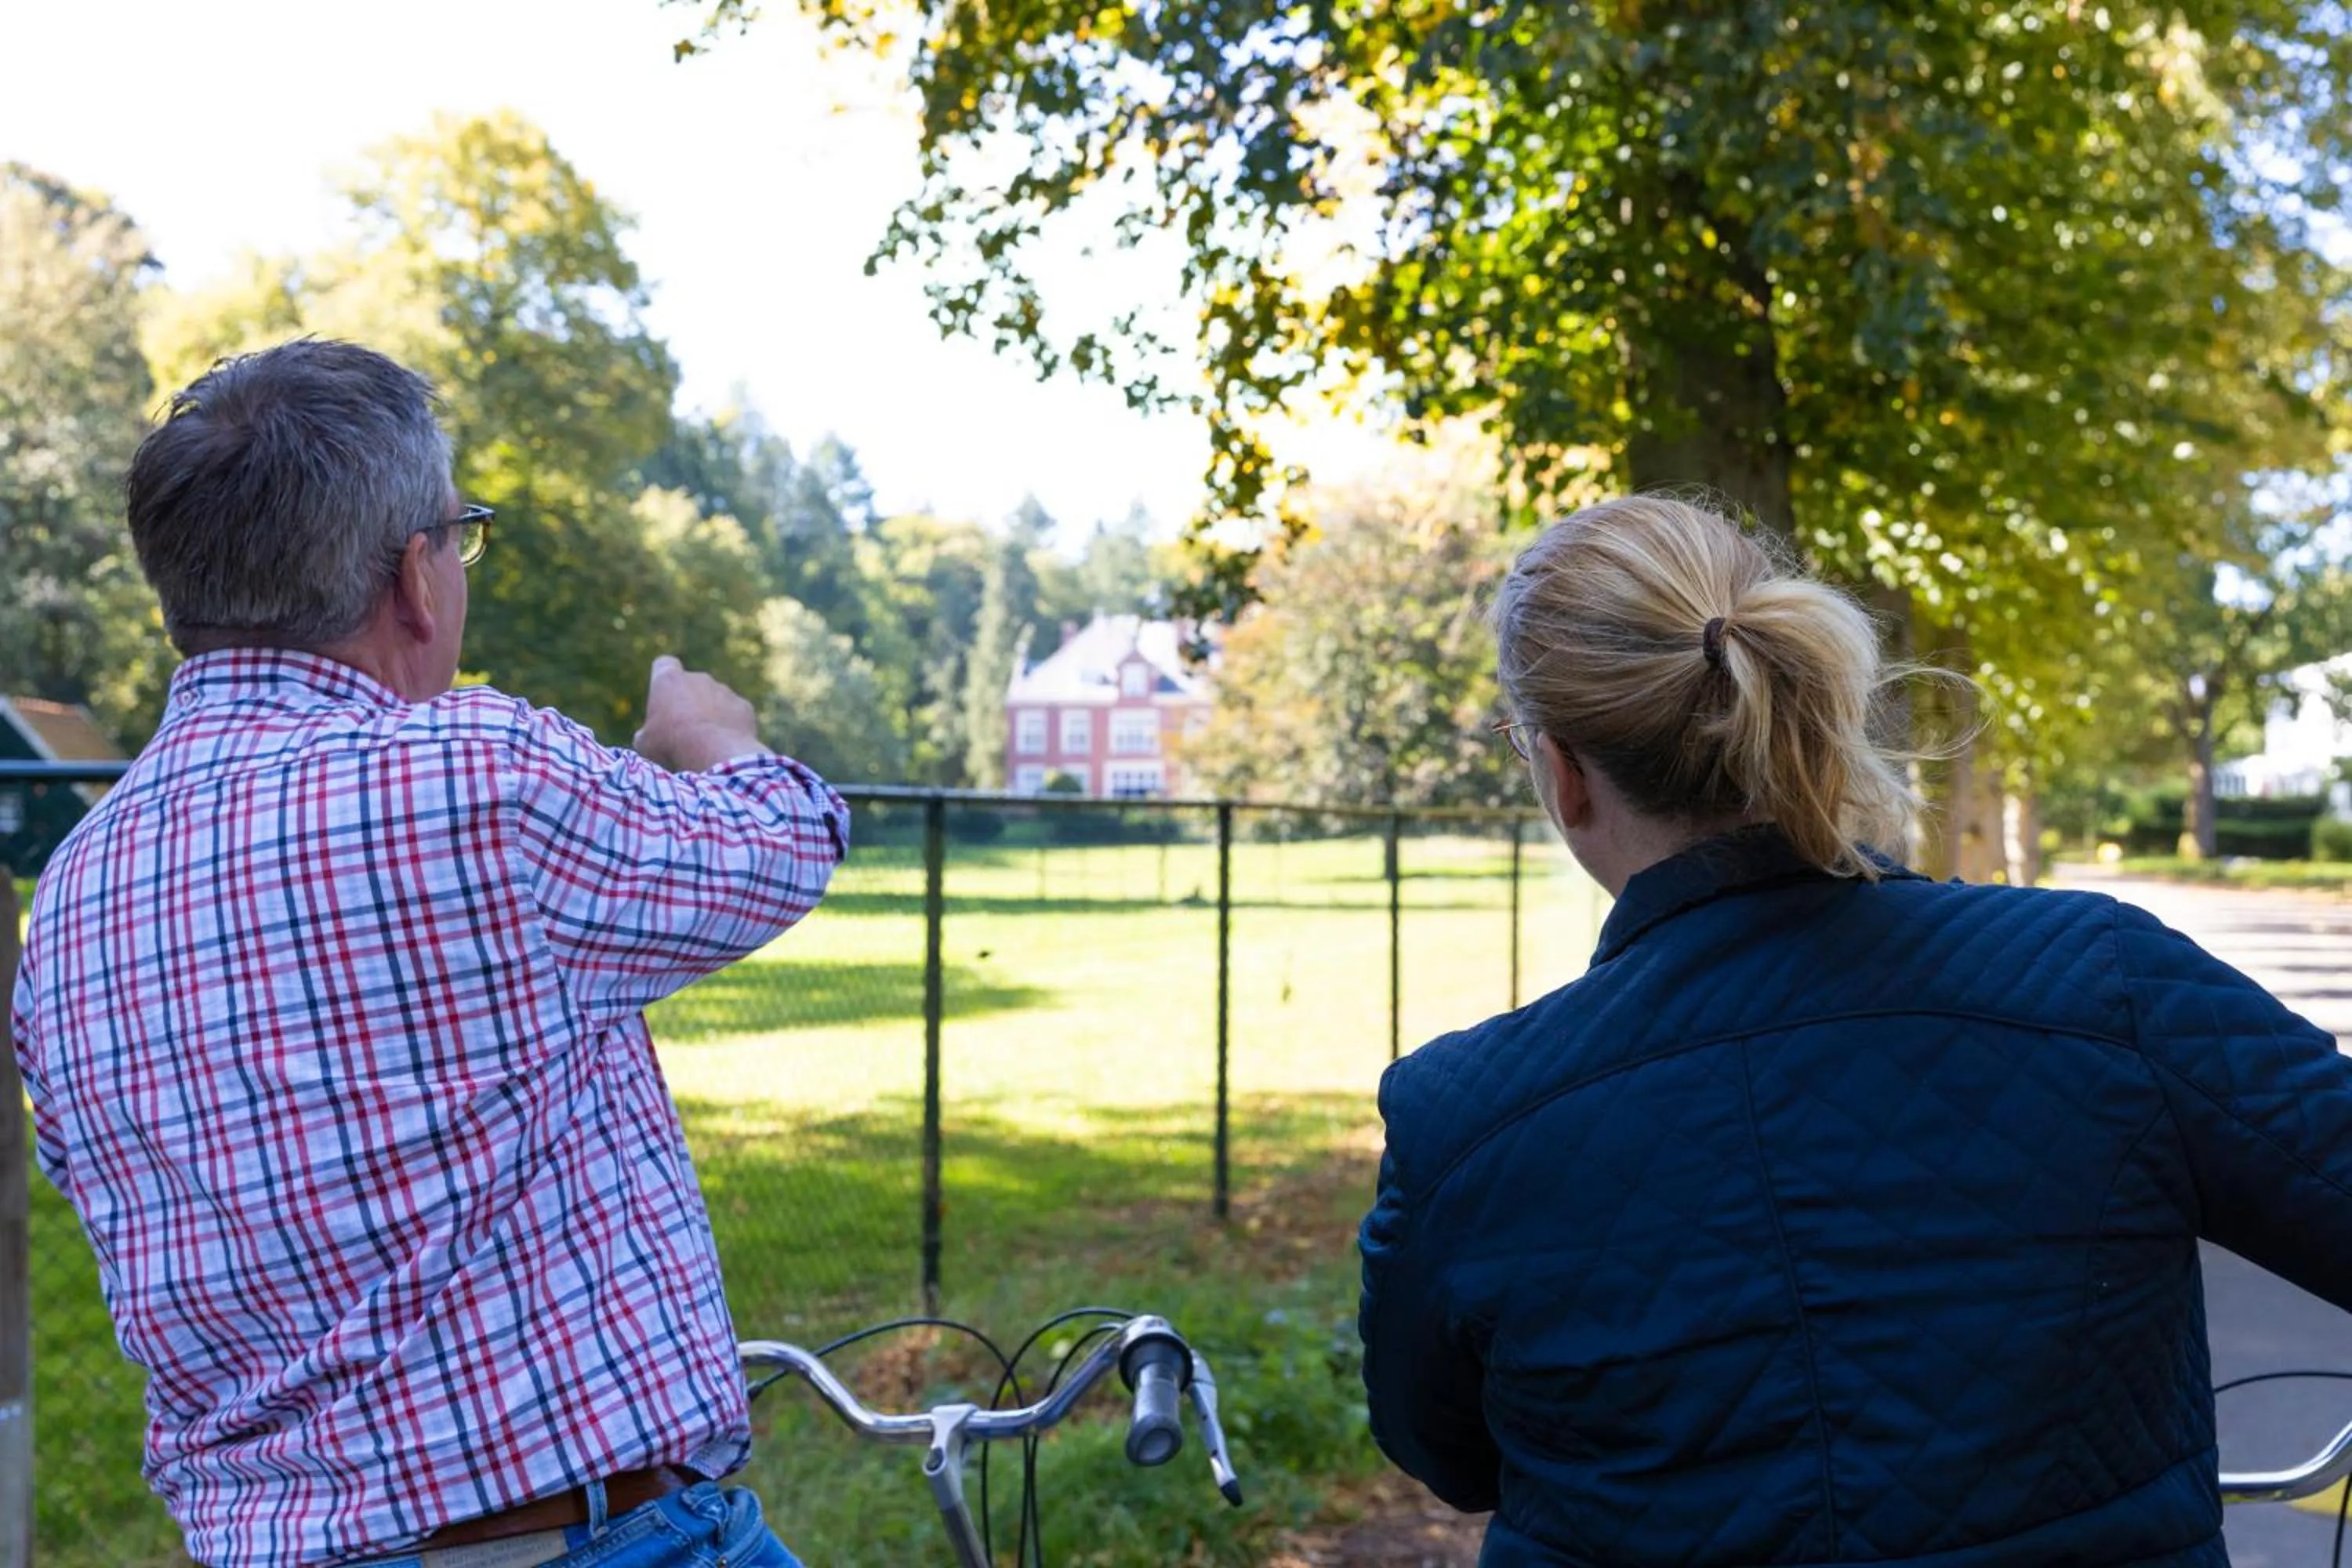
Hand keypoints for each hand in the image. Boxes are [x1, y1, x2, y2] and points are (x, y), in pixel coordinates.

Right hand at [633, 656, 768, 771]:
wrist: (715, 753)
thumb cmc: (673, 745)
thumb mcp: (645, 743)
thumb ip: (647, 733)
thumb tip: (648, 736)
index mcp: (669, 680)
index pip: (664, 664)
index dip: (663, 678)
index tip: (663, 696)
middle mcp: (699, 678)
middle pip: (692, 685)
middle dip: (688, 703)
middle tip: (684, 731)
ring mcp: (724, 691)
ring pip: (715, 700)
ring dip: (711, 715)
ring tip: (706, 743)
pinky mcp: (744, 706)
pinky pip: (734, 713)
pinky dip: (730, 725)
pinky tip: (725, 744)